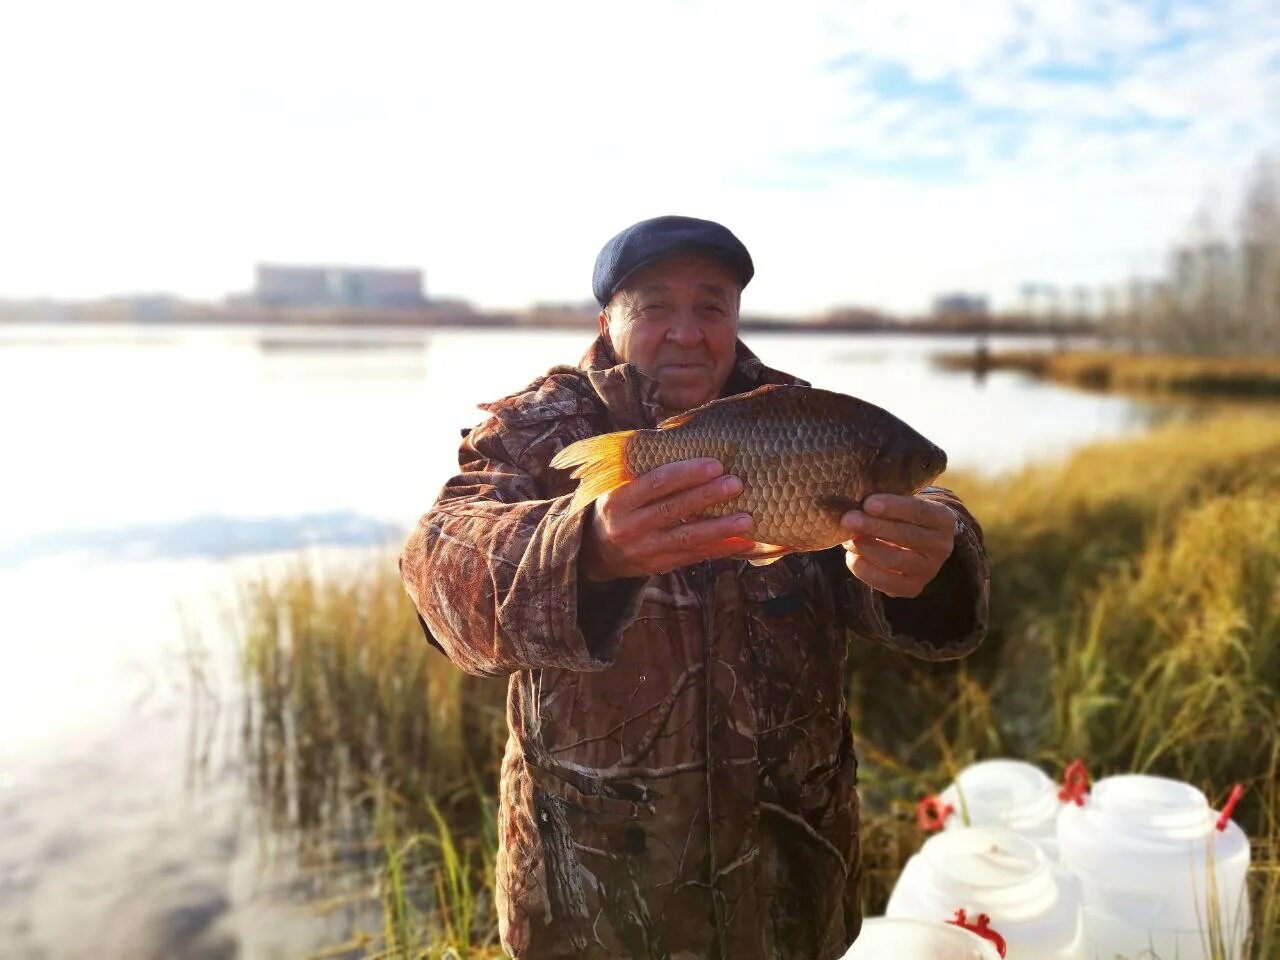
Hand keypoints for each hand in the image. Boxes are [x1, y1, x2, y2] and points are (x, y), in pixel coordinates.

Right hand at [580, 458, 753, 580]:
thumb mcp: (618, 485)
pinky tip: (743, 542)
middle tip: (735, 484)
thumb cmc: (618, 507)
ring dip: (719, 529)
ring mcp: (644, 549)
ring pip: (685, 538)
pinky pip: (692, 557)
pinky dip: (720, 549)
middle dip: (706, 496)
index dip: (686, 473)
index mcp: (618, 499)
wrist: (598, 551)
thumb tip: (687, 439)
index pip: (655, 482)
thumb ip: (645, 468)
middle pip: (672, 509)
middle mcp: (629, 525)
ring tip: (747, 520)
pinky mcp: (658, 566)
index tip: (715, 464)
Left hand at [840, 494, 955, 597]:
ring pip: (894, 560)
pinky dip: (863, 567)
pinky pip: (884, 581)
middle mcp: (941, 546)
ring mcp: (928, 570)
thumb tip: (854, 503)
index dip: (893, 507)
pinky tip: (852, 555)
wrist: (915, 547)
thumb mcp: (902, 504)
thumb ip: (885, 503)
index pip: (919, 511)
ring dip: (866, 548)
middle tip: (848, 519)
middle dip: (873, 527)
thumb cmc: (902, 517)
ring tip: (847, 537)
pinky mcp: (912, 588)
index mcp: (943, 519)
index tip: (868, 503)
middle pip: (906, 536)